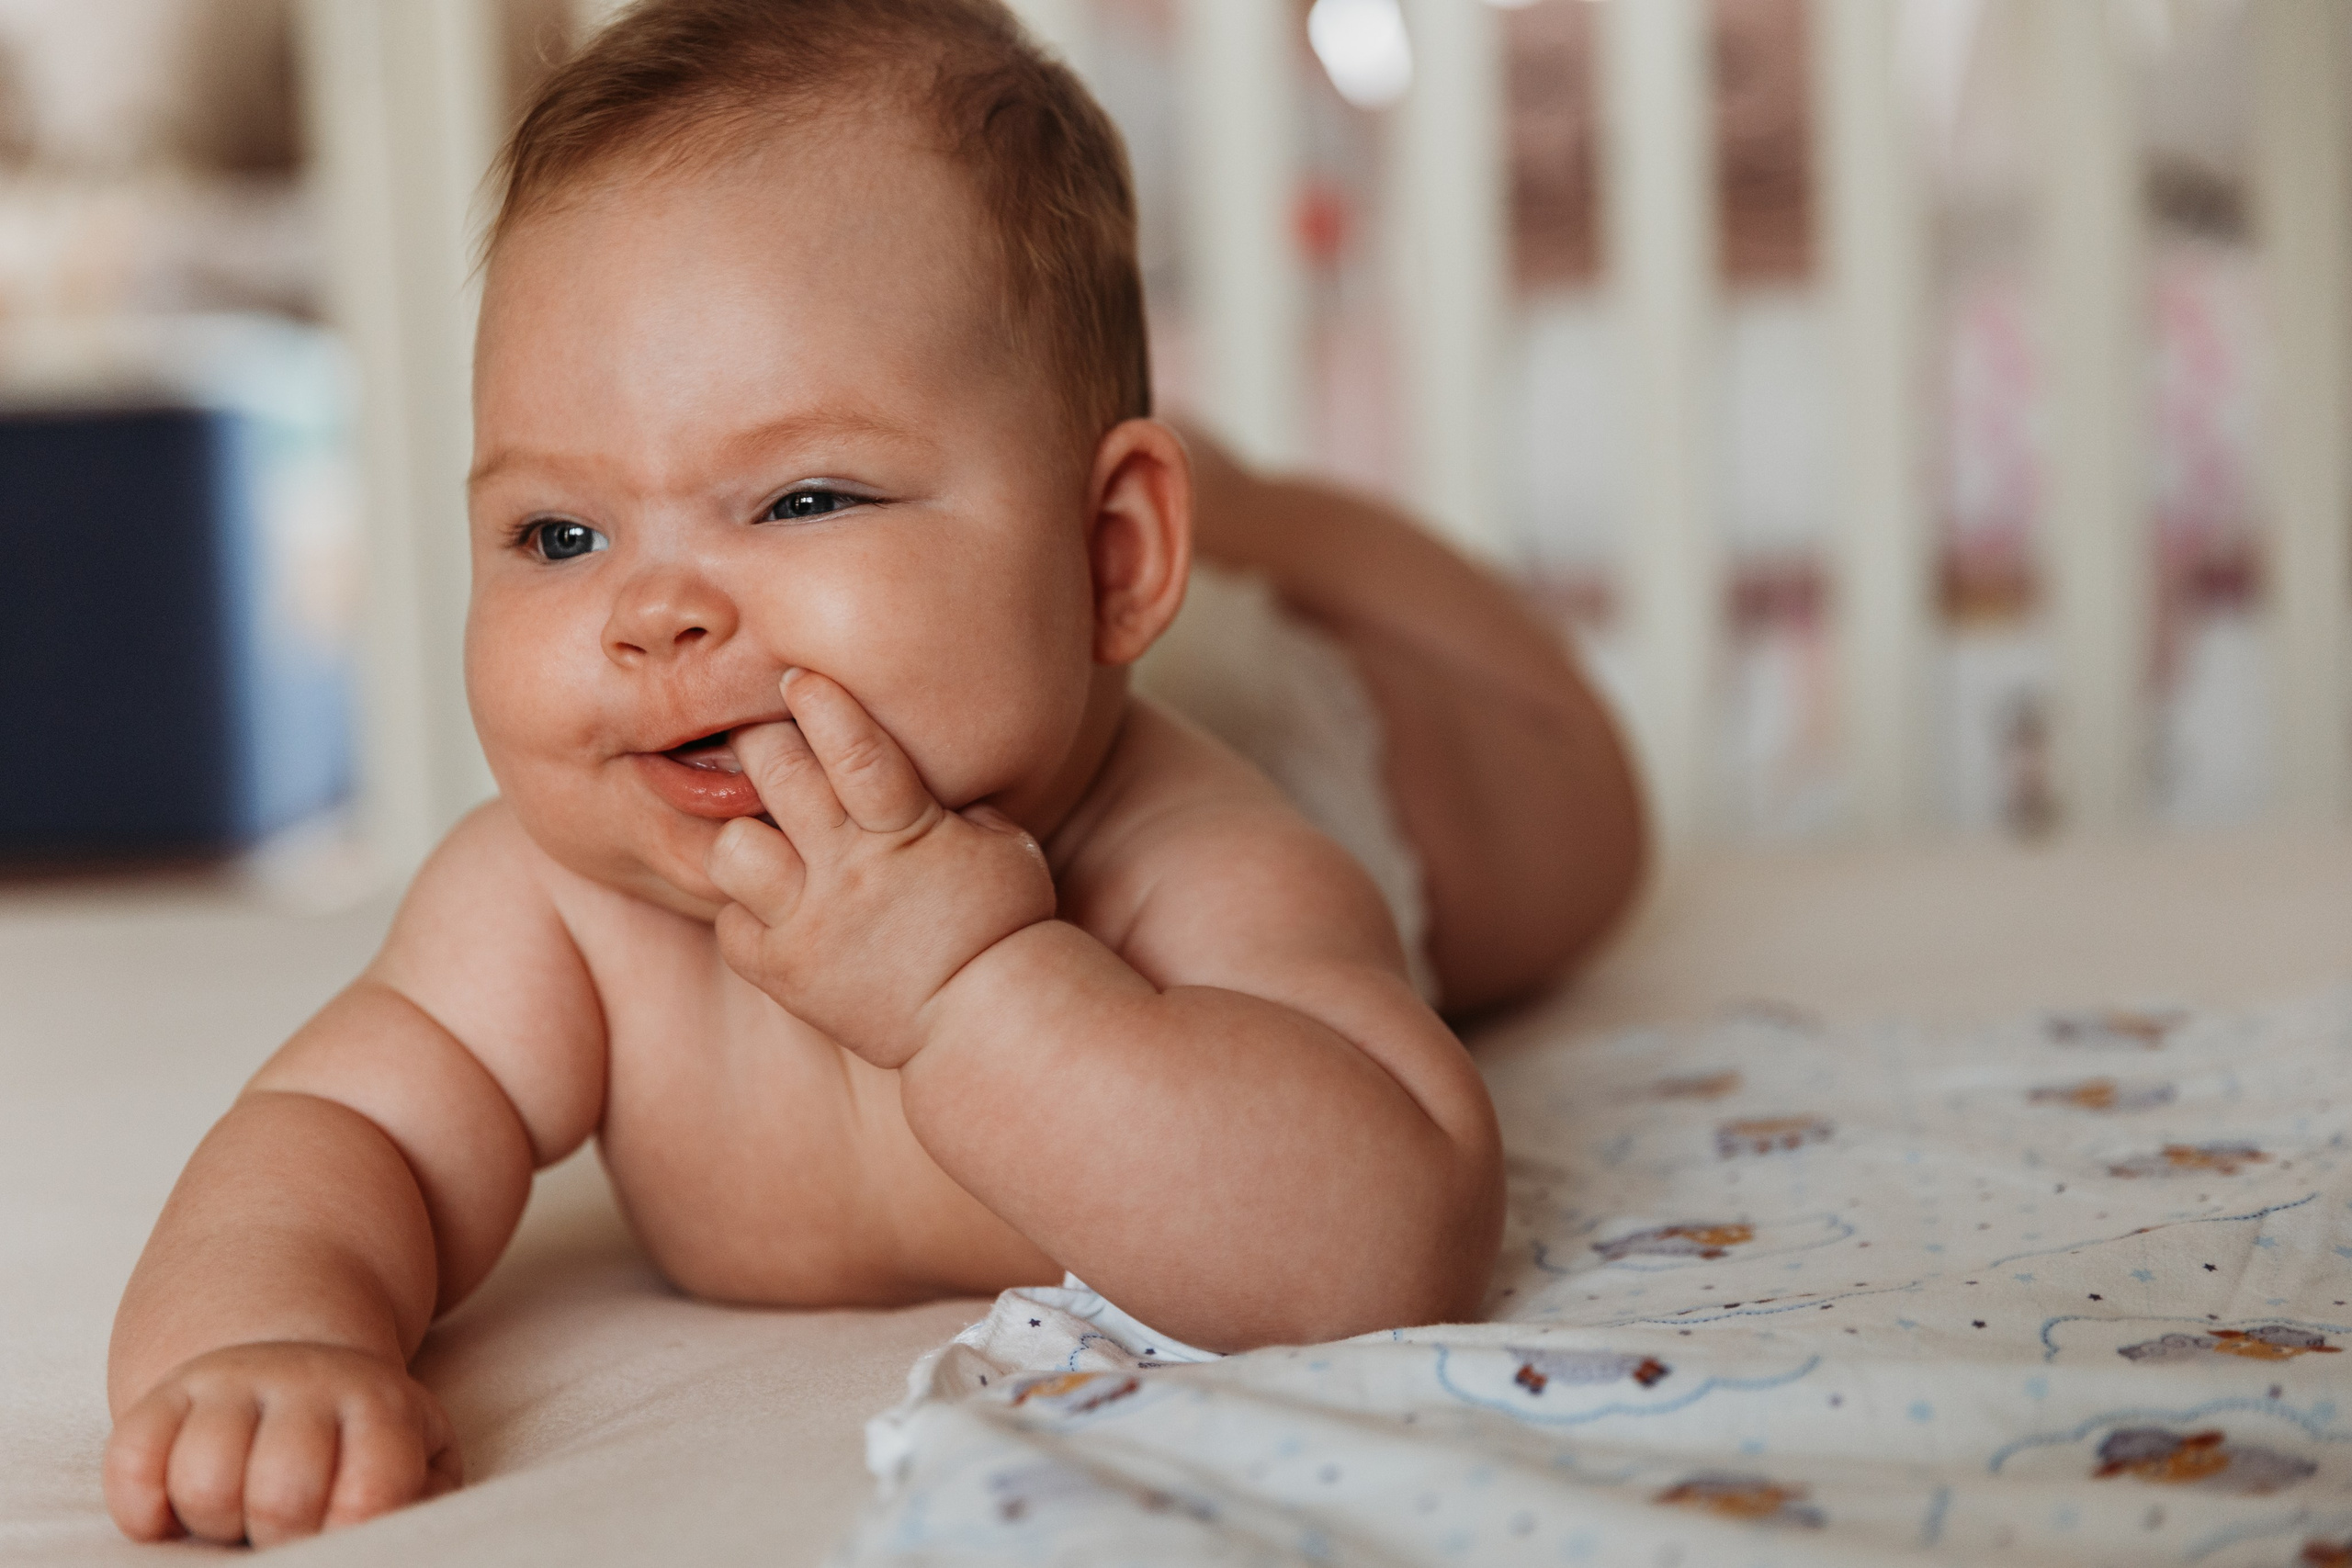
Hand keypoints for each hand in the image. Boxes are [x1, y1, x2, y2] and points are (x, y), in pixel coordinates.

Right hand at [104, 1341, 458, 1545]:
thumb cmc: (364, 1447)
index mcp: (380, 1404)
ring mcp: (230, 1381)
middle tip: (288, 1531)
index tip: (342, 1533)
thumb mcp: (416, 1464)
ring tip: (240, 1517)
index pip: (373, 1490)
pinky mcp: (164, 1394)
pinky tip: (174, 1514)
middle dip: (282, 1539)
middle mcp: (306, 1380)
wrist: (300, 1372)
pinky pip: (131, 1465)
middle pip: (282, 1495)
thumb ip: (417, 1505)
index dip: (352, 1534)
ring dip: (214, 1526)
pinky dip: (143, 1513)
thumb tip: (384, 1542)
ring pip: (204, 1483)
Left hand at [706, 670, 1055, 1066]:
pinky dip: (744, 915)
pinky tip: (774, 909)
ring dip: (743, 836)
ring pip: (731, 850)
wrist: (987, 1022)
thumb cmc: (1006, 926)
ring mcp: (811, 924)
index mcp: (906, 832)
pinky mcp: (787, 973)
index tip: (796, 678)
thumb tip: (924, 769)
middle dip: (760, 745)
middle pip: (777, 779)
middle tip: (761, 740)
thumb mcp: (1004, 845)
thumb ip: (955, 803)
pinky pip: (730, 928)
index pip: (853, 752)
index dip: (820, 707)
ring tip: (766, 838)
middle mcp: (848, 871)